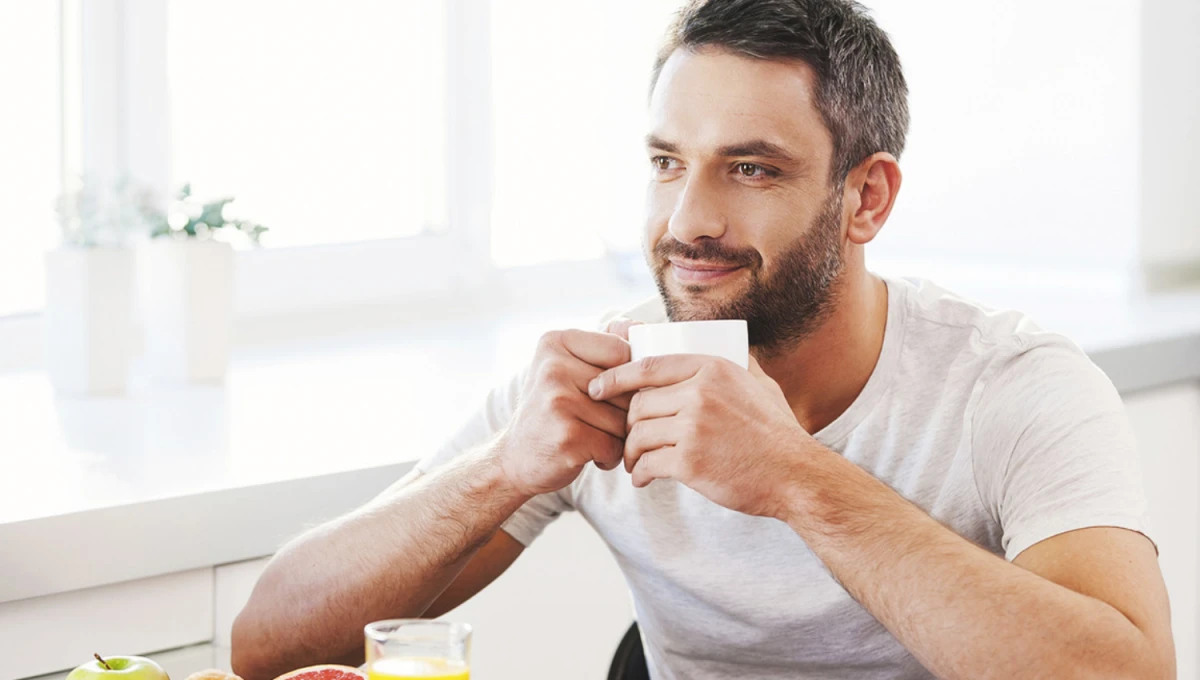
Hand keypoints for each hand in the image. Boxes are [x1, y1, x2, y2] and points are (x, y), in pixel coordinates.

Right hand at [495, 327, 633, 497]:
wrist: (515, 459)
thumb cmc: (552, 410)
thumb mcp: (566, 367)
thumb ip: (602, 344)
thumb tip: (639, 326)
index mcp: (555, 342)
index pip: (622, 351)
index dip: (627, 377)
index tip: (607, 391)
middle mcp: (553, 368)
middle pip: (626, 388)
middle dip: (622, 411)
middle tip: (596, 420)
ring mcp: (558, 402)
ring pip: (624, 419)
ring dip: (617, 436)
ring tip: (591, 436)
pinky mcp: (567, 437)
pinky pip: (615, 445)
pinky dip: (609, 456)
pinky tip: (588, 453)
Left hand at [587, 352, 811, 519]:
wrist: (795, 475)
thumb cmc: (778, 433)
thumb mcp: (761, 384)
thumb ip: (739, 364)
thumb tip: (727, 345)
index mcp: (712, 368)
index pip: (649, 365)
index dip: (617, 376)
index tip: (599, 387)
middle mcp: (700, 392)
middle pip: (639, 403)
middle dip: (627, 424)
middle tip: (629, 439)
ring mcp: (694, 426)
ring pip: (638, 434)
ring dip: (631, 453)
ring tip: (636, 463)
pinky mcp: (690, 461)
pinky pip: (647, 463)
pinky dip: (640, 473)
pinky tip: (644, 479)